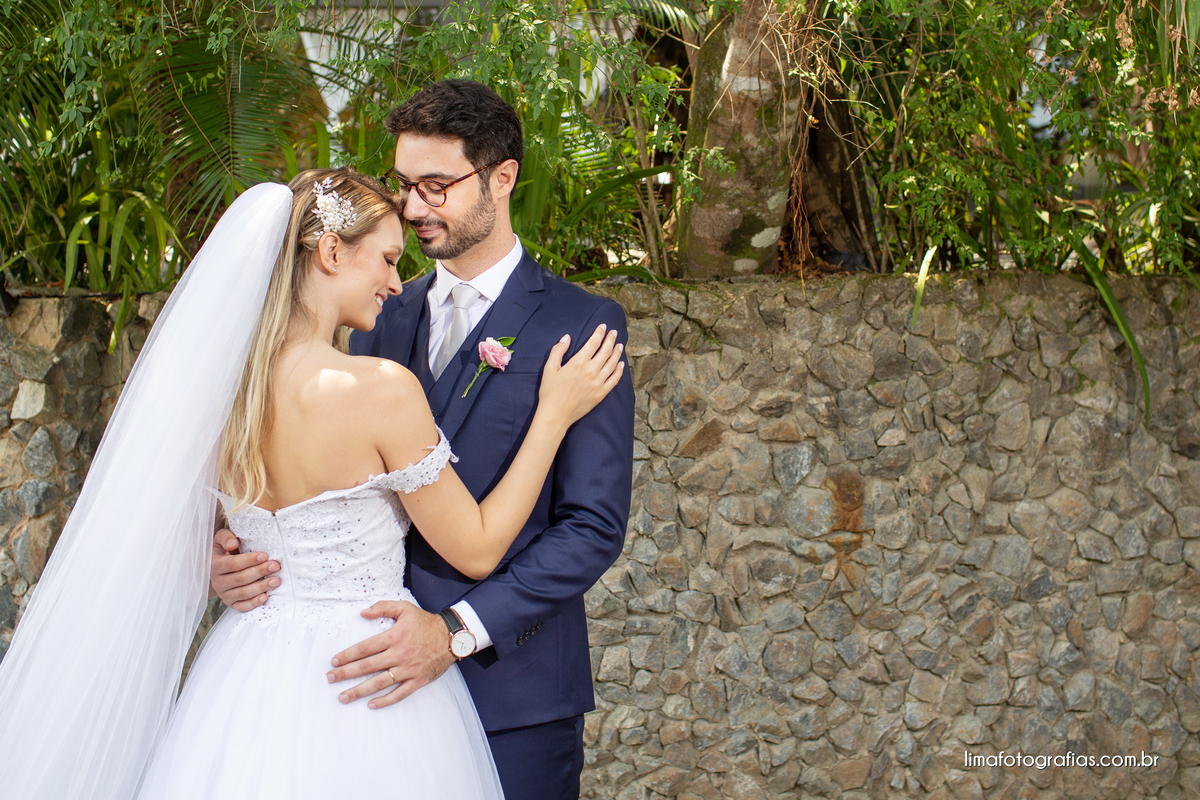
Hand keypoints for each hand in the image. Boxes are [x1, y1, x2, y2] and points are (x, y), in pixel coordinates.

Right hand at [210, 528, 279, 611]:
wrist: (219, 569)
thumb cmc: (225, 551)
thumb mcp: (220, 540)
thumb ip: (225, 538)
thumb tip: (232, 544)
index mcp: (215, 566)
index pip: (232, 564)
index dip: (249, 560)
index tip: (265, 556)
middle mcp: (218, 582)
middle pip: (241, 578)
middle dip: (260, 572)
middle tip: (275, 566)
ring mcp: (224, 595)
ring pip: (244, 593)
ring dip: (261, 587)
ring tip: (276, 580)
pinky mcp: (232, 604)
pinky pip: (243, 606)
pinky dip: (254, 603)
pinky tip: (266, 597)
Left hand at [326, 601, 455, 708]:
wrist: (453, 637)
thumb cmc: (426, 623)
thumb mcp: (405, 608)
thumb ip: (383, 608)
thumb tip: (363, 613)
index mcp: (394, 637)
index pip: (365, 648)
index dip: (347, 655)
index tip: (334, 662)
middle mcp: (399, 654)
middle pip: (367, 667)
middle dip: (346, 673)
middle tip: (330, 679)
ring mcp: (408, 669)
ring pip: (379, 683)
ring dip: (359, 691)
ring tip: (343, 696)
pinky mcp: (418, 680)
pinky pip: (399, 693)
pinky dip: (385, 700)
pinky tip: (371, 704)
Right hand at [539, 324, 623, 429]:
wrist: (555, 415)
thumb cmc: (550, 392)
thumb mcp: (549, 368)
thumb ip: (558, 351)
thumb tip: (567, 337)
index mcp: (578, 363)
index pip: (593, 343)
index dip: (599, 333)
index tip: (603, 326)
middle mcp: (591, 371)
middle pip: (605, 351)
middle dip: (611, 340)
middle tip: (614, 333)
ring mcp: (598, 383)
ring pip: (612, 364)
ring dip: (617, 353)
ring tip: (620, 345)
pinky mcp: (601, 394)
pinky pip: (614, 380)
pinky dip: (619, 371)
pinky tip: (621, 364)